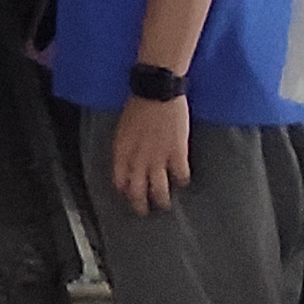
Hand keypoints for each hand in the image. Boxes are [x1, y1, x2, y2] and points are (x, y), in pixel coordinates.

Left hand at [109, 93, 191, 214]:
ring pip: (159, 189)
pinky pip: (180, 175)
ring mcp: (158, 158)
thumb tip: (130, 162)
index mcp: (122, 152)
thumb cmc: (138, 106)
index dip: (125, 191)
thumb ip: (126, 148)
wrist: (156, 92)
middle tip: (145, 211)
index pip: (120, 181)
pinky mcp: (177, 153)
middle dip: (141, 204)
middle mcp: (138, 160)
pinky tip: (183, 182)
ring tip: (164, 205)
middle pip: (137, 191)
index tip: (129, 195)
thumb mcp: (123, 129)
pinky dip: (182, 180)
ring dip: (162, 200)